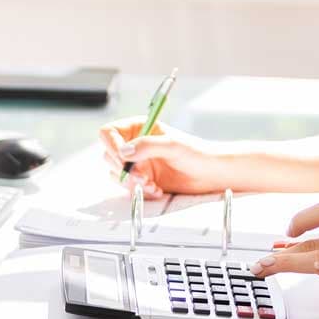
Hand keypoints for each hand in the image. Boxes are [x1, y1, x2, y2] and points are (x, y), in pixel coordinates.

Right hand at [98, 117, 233, 198]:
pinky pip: (128, 188)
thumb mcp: (172, 145)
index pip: (109, 132)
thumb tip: (124, 152)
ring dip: (131, 182)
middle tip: (141, 176)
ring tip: (151, 184)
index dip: (111, 145)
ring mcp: (137, 163)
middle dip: (124, 169)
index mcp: (138, 128)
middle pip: (109, 155)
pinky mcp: (142, 180)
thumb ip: (147, 146)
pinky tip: (157, 190)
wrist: (209, 174)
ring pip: (116, 174)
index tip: (122, 157)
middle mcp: (134, 145)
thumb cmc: (196, 153)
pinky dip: (140, 191)